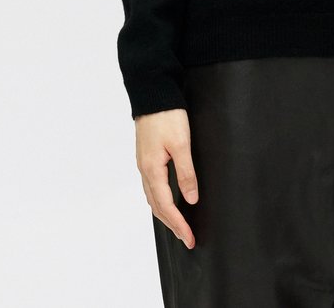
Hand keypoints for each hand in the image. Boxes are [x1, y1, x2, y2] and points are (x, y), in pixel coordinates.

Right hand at [135, 108, 198, 248]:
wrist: (153, 94)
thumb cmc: (167, 116)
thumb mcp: (181, 143)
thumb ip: (186, 172)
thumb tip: (190, 199)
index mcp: (152, 169)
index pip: (165, 205)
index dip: (178, 224)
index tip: (189, 238)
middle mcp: (144, 170)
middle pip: (157, 206)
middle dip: (172, 224)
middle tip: (186, 239)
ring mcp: (143, 164)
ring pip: (152, 198)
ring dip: (165, 214)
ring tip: (178, 226)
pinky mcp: (146, 158)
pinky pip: (152, 187)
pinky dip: (160, 200)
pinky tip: (167, 201)